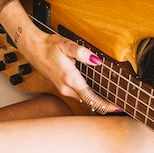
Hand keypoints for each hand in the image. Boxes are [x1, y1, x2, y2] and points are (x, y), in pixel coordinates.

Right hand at [0, 0, 118, 113]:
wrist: (33, 48)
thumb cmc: (48, 46)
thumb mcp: (66, 45)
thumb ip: (82, 52)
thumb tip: (96, 60)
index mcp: (70, 79)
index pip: (91, 97)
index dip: (105, 105)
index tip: (117, 107)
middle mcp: (66, 88)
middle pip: (89, 102)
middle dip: (104, 105)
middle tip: (120, 106)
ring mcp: (63, 89)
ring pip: (84, 100)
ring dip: (97, 102)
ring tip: (112, 102)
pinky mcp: (62, 88)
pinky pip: (79, 96)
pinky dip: (90, 97)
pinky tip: (98, 95)